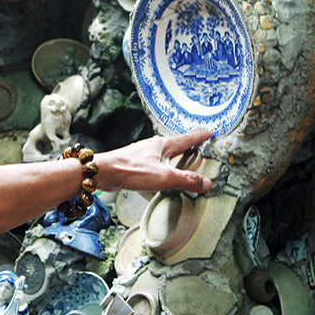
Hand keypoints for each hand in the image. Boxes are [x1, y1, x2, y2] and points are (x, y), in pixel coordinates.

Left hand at [93, 129, 212, 193]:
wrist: (105, 171)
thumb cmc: (132, 171)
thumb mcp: (165, 177)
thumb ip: (186, 180)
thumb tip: (207, 183)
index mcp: (164, 145)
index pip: (187, 139)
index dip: (199, 136)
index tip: (209, 131)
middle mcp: (154, 145)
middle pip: (176, 140)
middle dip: (188, 138)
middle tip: (197, 133)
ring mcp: (143, 152)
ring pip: (163, 147)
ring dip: (174, 147)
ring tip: (180, 148)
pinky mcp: (134, 160)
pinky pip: (154, 156)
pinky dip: (162, 157)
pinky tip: (157, 163)